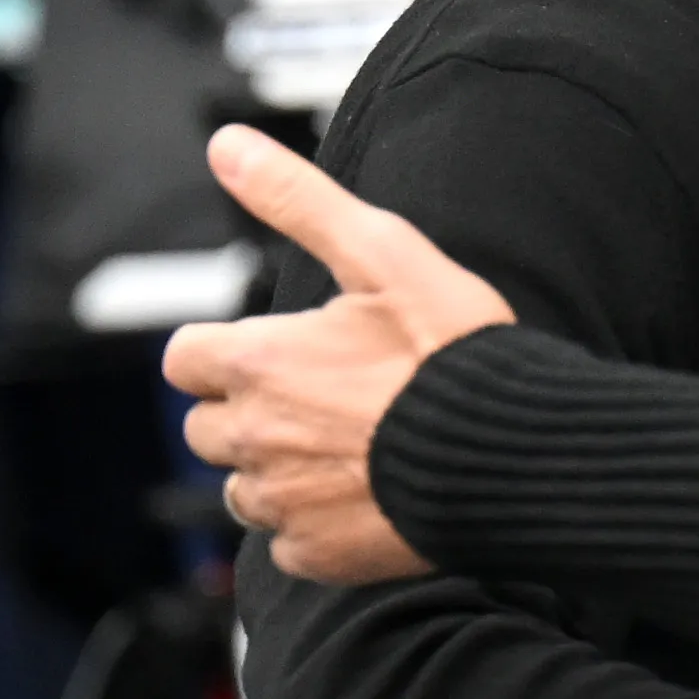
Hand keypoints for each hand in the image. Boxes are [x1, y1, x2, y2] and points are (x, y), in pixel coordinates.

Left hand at [166, 126, 512, 580]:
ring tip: (349, 445)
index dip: (227, 350)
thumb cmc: (451, 348)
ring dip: (277, 468)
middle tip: (323, 395)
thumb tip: (226, 146)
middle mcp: (252, 437)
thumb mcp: (381, 252)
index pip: (185, 358)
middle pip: (207, 427)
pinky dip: (314, 521)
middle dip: (249, 410)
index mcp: (257, 363)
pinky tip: (365, 492)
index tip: (278, 349)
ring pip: (244, 488)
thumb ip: (297, 199)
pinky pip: (287, 540)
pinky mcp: (315, 553)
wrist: (512, 447)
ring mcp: (281, 501)